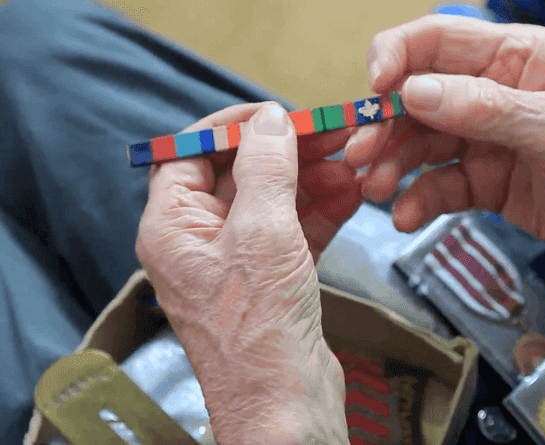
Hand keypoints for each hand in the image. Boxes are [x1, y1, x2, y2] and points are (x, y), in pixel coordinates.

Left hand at [136, 102, 357, 444]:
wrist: (287, 405)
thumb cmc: (260, 333)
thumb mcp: (262, 234)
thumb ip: (266, 169)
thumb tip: (270, 120)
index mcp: (173, 229)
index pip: (190, 155)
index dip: (232, 128)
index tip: (275, 112)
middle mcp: (200, 243)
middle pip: (239, 175)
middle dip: (287, 153)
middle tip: (331, 134)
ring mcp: (238, 264)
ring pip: (274, 201)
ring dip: (312, 180)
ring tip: (352, 163)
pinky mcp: (273, 281)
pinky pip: (295, 230)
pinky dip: (322, 210)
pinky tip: (352, 194)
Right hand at [347, 15, 544, 298]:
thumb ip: (483, 108)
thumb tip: (413, 91)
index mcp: (516, 57)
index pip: (438, 41)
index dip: (397, 57)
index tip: (373, 89)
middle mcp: (493, 93)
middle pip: (419, 97)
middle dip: (386, 123)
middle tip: (362, 153)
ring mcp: (487, 140)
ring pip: (422, 144)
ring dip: (394, 164)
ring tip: (376, 188)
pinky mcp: (487, 183)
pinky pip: (440, 186)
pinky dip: (418, 199)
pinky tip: (405, 215)